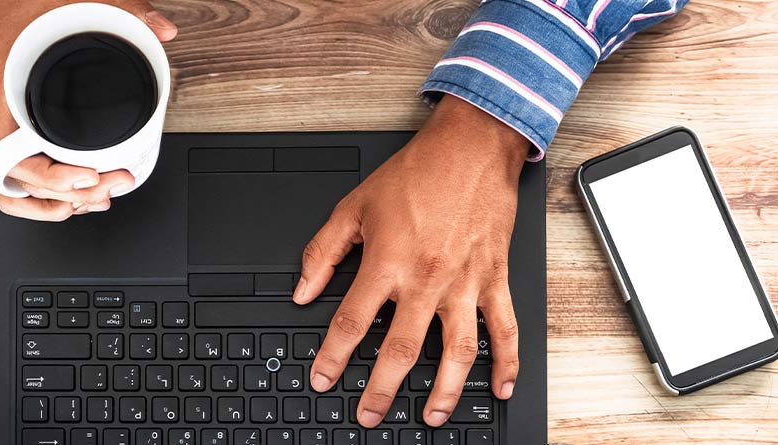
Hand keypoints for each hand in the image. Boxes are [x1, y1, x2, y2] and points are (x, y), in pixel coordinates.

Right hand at [0, 0, 176, 220]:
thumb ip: (124, 10)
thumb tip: (163, 29)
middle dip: (74, 193)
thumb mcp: (71, 3)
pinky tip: (72, 200)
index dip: (55, 178)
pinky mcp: (3, 134)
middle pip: (26, 181)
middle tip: (114, 184)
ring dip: (57, 202)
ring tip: (97, 199)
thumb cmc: (19, 8)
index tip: (90, 176)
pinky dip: (41, 196)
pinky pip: (15, 179)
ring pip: (19, 188)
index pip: (17, 160)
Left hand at [294, 95, 529, 427]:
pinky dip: (507, 362)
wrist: (471, 148)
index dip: (333, 356)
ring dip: (443, 390)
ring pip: (457, 351)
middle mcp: (426, 278)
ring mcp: (465, 282)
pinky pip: (505, 329)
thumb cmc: (415, 174)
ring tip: (430, 416)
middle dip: (381, 389)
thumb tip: (302, 290)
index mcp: (388, 261)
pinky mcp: (495, 279)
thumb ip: (323, 252)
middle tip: (368, 415)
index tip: (323, 379)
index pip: (351, 322)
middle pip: (400, 349)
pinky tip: (499, 388)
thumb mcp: (354, 206)